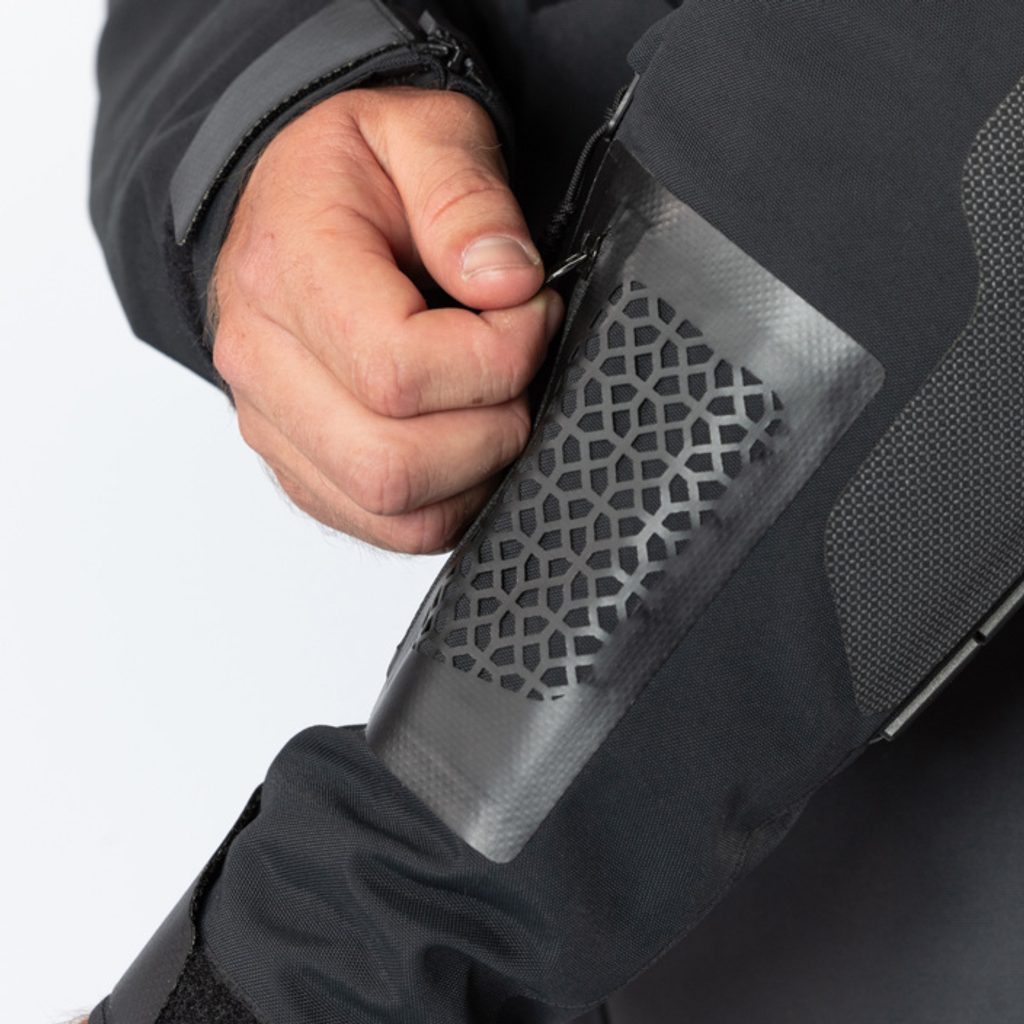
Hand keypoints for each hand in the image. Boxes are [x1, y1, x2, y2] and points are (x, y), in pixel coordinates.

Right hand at [211, 86, 561, 552]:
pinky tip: (467, 438)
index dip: (497, 356)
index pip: (399, 369)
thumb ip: (466, 196)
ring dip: (477, 472)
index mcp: (287, 273)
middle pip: (393, 466)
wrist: (286, 202)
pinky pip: (387, 527)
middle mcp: (264, 364)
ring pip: (394, 513)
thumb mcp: (420, 133)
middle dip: (493, 428)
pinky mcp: (302, 466)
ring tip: (495, 401)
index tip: (530, 310)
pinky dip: (450, 499)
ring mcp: (275, 426)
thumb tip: (507, 286)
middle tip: (518, 367)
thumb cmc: (351, 173)